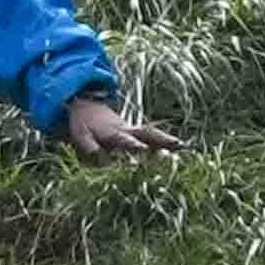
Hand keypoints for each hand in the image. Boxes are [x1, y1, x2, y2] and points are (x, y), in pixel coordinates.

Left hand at [60, 94, 181, 159]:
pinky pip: (151, 135)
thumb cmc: (82, 123)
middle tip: (178, 145)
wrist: (85, 105)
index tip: (144, 149)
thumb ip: (91, 147)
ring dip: (167, 140)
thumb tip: (102, 160)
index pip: (125, 140)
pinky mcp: (135, 131)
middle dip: (161, 140)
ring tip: (183, 146)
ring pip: (152, 133)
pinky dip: (165, 140)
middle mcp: (126, 129)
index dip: (134, 145)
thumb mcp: (81, 136)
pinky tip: (179, 146)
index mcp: (113, 132)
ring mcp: (132, 129)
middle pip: (146, 134)